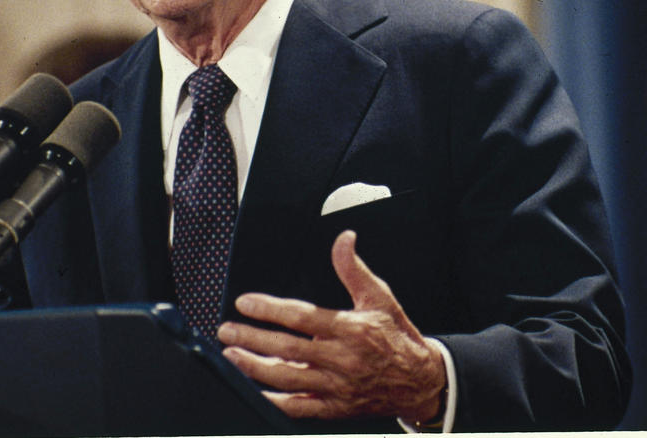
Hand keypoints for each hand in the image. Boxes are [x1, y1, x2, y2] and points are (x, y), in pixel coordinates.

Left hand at [217, 229, 445, 422]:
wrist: (420, 380)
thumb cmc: (396, 335)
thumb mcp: (379, 296)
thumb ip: (353, 268)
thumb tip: (343, 238)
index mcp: (350, 329)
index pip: (302, 317)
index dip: (270, 309)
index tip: (245, 302)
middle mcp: (341, 360)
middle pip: (288, 349)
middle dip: (252, 339)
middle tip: (226, 329)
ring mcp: (337, 387)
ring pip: (288, 379)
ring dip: (255, 368)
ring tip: (231, 355)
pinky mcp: (336, 408)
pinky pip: (300, 408)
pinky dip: (274, 401)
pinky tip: (254, 390)